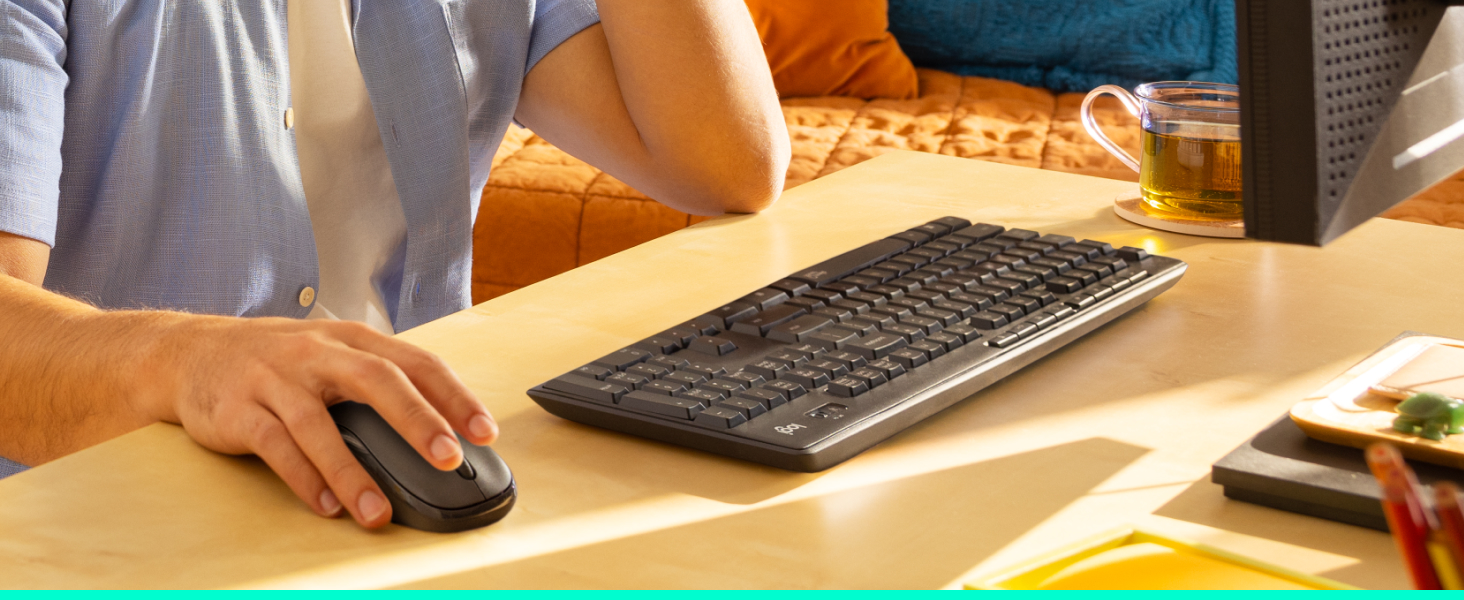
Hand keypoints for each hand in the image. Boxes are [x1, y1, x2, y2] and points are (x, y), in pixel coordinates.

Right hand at [143, 316, 497, 527]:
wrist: (188, 352)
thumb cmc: (276, 360)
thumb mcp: (331, 354)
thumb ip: (378, 383)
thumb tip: (440, 429)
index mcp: (351, 339)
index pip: (415, 362)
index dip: (454, 395)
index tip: (484, 430)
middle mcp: (316, 352)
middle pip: (376, 381)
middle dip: (417, 420)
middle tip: (447, 457)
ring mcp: (274, 379)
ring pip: (319, 425)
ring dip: (352, 473)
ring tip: (378, 511)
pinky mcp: (238, 409)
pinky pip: (275, 447)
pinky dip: (303, 478)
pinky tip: (327, 504)